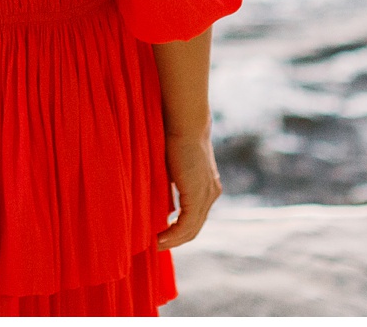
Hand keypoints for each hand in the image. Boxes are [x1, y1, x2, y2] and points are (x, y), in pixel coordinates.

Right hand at [155, 131, 221, 249]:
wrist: (185, 121)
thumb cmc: (174, 134)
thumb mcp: (173, 163)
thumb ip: (170, 180)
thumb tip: (156, 195)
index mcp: (208, 185)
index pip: (196, 216)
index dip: (180, 228)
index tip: (162, 234)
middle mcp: (211, 193)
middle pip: (195, 227)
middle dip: (176, 239)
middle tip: (156, 245)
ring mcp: (207, 195)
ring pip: (192, 228)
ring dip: (173, 240)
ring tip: (155, 245)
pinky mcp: (198, 195)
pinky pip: (186, 224)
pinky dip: (173, 234)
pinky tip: (159, 238)